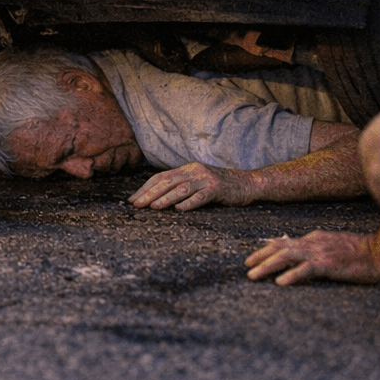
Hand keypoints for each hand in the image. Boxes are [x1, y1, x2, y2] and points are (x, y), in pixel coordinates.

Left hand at [130, 163, 256, 209]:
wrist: (247, 183)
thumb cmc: (220, 187)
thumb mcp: (198, 182)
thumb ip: (181, 186)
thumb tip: (157, 198)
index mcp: (187, 169)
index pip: (161, 177)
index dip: (145, 188)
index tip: (132, 199)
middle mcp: (194, 171)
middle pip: (167, 182)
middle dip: (149, 194)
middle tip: (136, 204)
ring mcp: (206, 179)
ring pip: (181, 188)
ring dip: (165, 198)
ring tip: (153, 207)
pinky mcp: (217, 189)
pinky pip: (201, 197)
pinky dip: (189, 203)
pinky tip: (179, 210)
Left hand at [244, 230, 379, 284]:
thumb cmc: (361, 251)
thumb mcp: (333, 245)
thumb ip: (316, 247)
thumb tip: (298, 251)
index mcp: (314, 238)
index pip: (284, 241)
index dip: (266, 249)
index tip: (253, 258)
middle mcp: (313, 242)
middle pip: (280, 247)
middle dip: (260, 256)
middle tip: (246, 267)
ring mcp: (320, 252)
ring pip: (286, 256)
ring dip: (267, 265)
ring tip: (253, 275)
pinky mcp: (330, 264)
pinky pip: (306, 269)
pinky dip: (291, 275)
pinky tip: (280, 283)